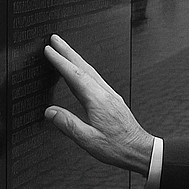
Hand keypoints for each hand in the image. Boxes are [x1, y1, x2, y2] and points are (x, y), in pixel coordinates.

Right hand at [43, 34, 154, 174]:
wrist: (140, 150)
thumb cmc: (118, 147)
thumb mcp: (88, 140)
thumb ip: (68, 124)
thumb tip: (50, 112)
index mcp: (98, 101)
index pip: (75, 75)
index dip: (60, 61)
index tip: (49, 50)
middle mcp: (105, 94)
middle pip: (84, 67)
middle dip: (68, 51)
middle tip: (55, 39)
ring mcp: (110, 95)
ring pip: (90, 71)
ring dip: (76, 58)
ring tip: (64, 50)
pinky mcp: (113, 99)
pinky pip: (95, 78)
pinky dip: (84, 69)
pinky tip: (80, 72)